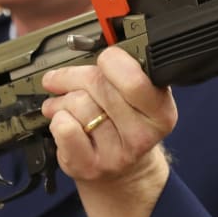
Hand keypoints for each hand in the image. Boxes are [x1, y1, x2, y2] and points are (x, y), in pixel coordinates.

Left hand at [41, 46, 176, 216]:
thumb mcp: (139, 96)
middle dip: (75, 76)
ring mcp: (116, 154)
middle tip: (64, 77)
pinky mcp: (90, 166)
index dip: (112, 61)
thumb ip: (124, 70)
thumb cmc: (125, 124)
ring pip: (77, 104)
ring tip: (62, 103)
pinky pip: (63, 128)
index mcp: (161, 112)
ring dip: (62, 99)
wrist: (123, 174)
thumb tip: (88, 42)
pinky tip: (62, 120)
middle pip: (98, 85)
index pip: (133, 78)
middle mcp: (142, 136)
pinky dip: (56, 118)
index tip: (104, 58)